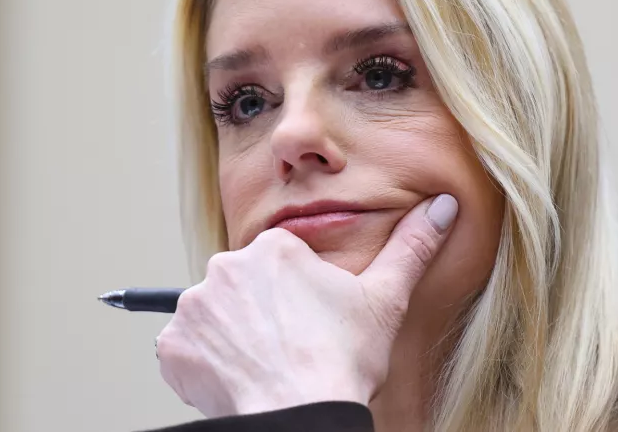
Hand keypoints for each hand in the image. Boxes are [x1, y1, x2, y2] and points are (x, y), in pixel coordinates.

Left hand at [155, 194, 457, 416]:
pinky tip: (238, 377)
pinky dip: (206, 363)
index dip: (298, 298)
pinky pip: (186, 348)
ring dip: (233, 336)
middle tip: (290, 346)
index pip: (279, 265)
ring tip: (265, 364)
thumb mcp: (385, 299)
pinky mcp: (173, 346)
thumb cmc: (342, 360)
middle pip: (244, 288)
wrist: (301, 413)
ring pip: (215, 316)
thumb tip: (443, 206)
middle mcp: (225, 268)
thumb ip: (412, 246)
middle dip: (262, 312)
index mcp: (273, 248)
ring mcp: (194, 308)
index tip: (311, 324)